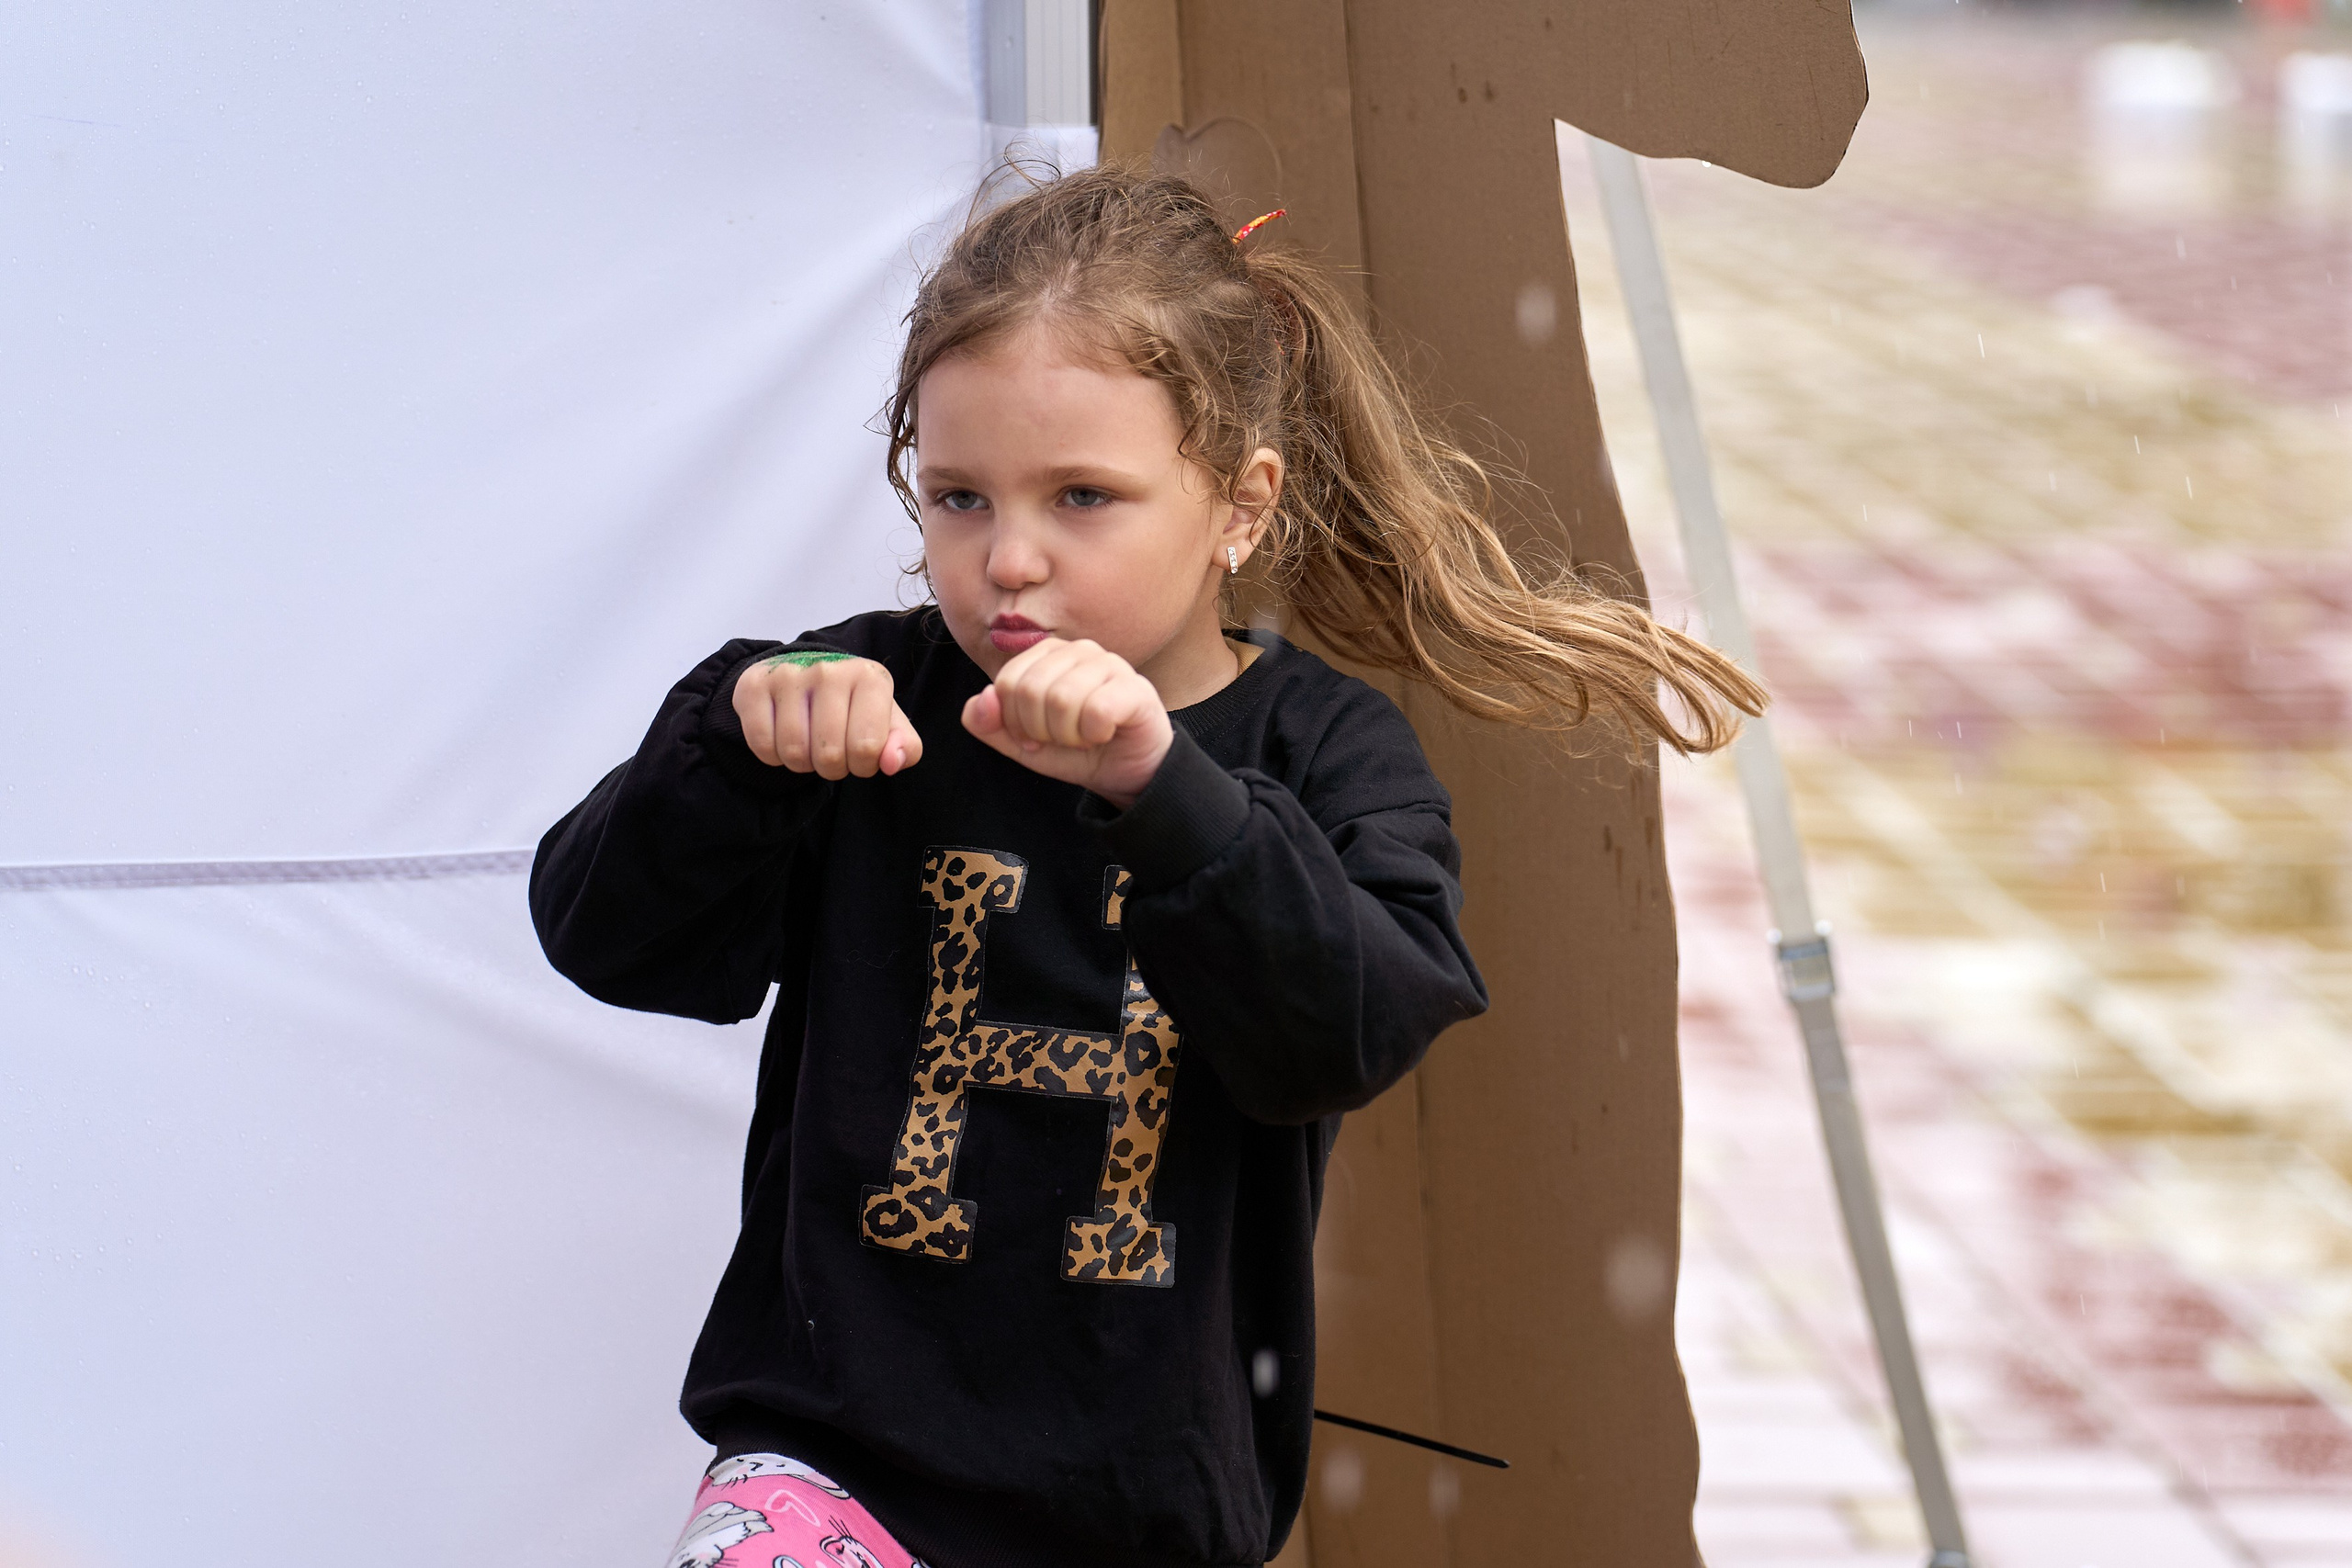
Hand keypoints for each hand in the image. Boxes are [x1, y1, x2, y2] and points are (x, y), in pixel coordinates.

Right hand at [733, 652, 922, 778]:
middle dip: (832, 769)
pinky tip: (782, 740)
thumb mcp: (887, 723)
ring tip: (809, 747)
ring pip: (794, 752)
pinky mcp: (755, 684)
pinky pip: (762, 744)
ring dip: (801, 765)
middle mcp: (830, 669)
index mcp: (870, 677)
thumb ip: (904, 746)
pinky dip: (773, 756)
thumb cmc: (853, 705)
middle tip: (832, 754)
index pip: (868, 749)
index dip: (863, 766)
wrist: (805, 672)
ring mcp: (790, 673)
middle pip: (829, 754)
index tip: (860, 754)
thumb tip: (892, 763)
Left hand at [961, 638, 1170, 806]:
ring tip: (1084, 736)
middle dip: (1041, 731)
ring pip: (1063, 700)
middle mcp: (1078, 649)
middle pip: (1031, 690)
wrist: (1125, 772)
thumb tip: (982, 698)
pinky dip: (1094, 734)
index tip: (1036, 737)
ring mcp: (1110, 663)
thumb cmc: (1075, 750)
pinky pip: (1097, 710)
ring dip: (1069, 735)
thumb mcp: (1021, 744)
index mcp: (1047, 655)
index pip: (1006, 683)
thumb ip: (988, 724)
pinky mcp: (1135, 687)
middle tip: (1063, 739)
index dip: (1015, 723)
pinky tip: (1105, 733)